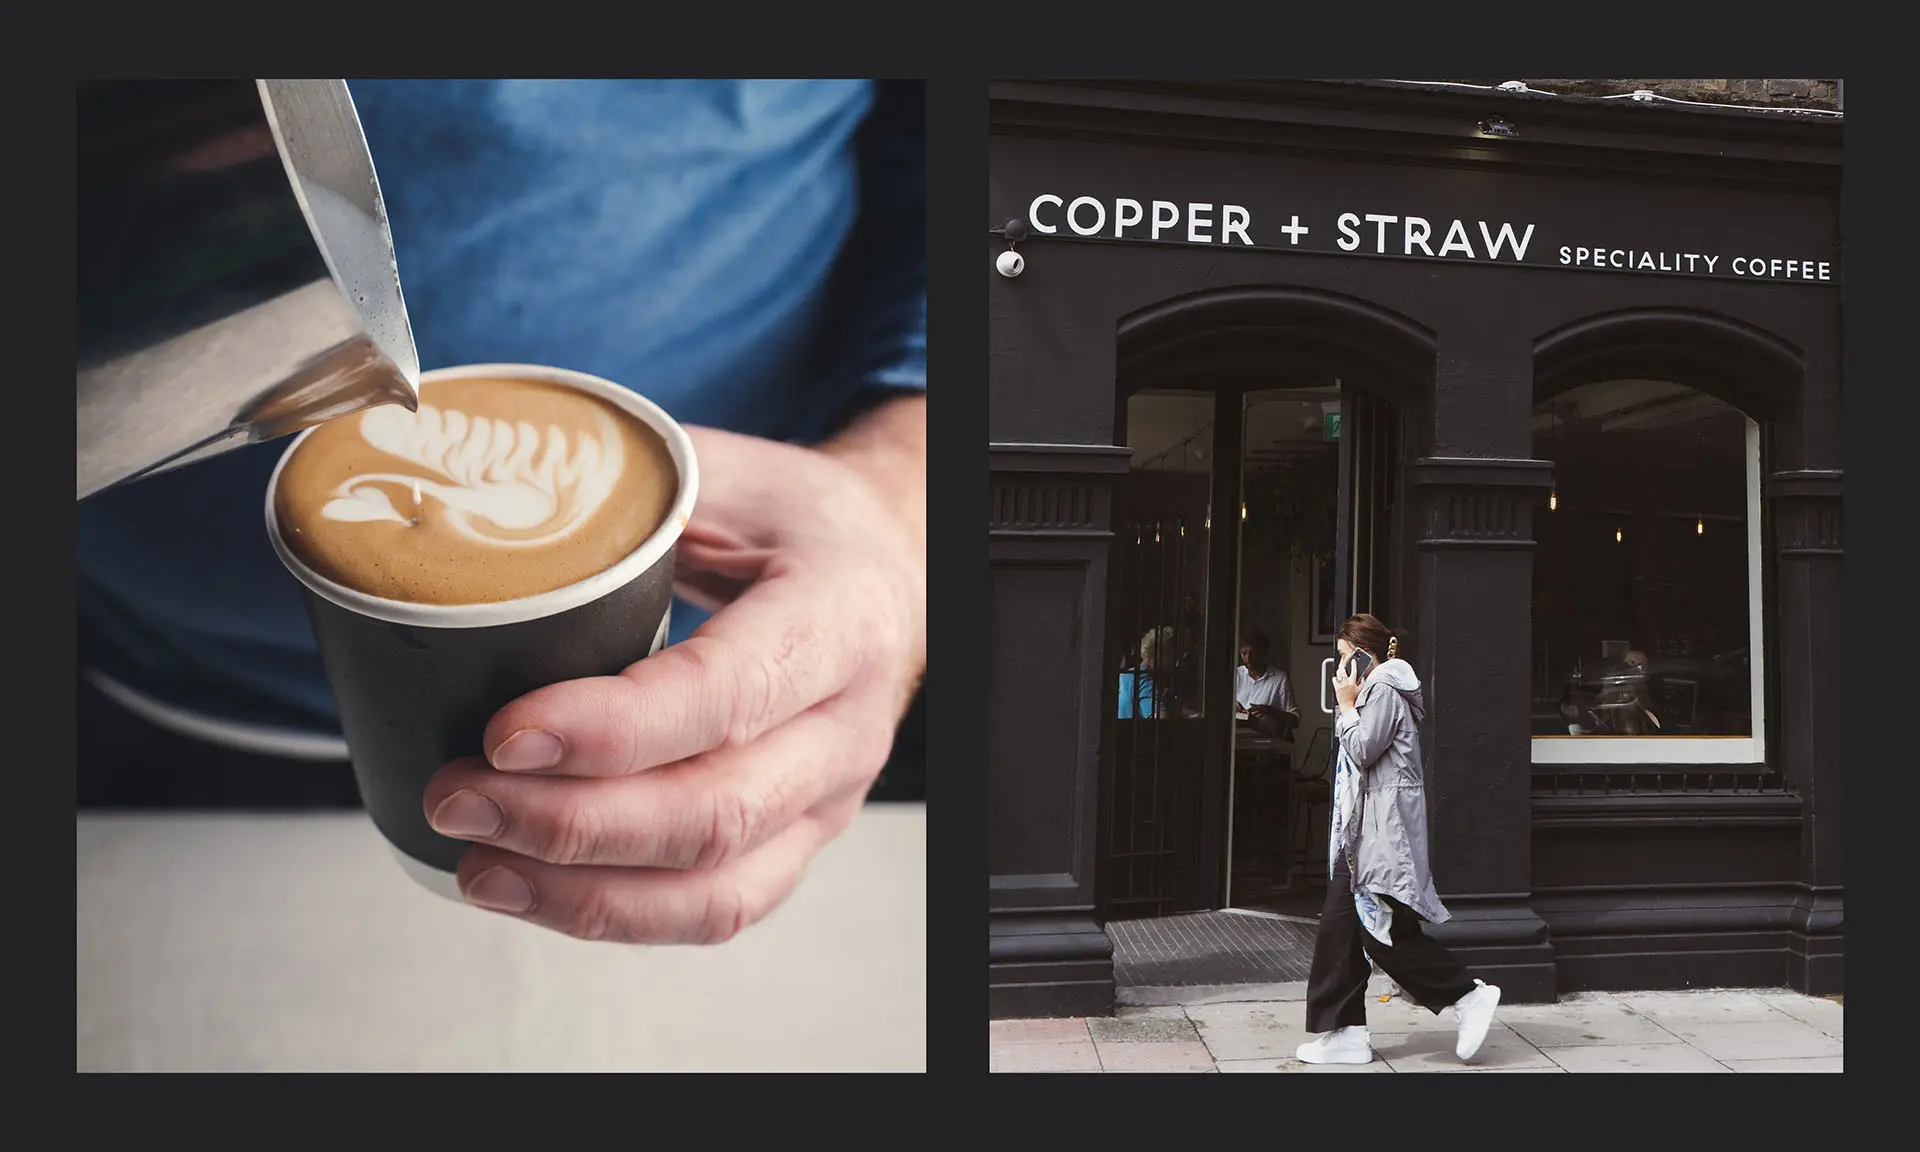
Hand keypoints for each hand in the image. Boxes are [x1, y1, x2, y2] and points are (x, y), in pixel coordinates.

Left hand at [421, 397, 925, 943]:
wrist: (883, 568)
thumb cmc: (800, 522)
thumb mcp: (728, 471)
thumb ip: (623, 487)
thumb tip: (474, 490)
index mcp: (838, 615)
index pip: (729, 693)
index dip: (614, 730)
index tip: (508, 733)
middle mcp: (847, 723)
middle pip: (717, 811)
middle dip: (571, 823)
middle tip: (460, 794)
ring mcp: (829, 794)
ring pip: (718, 884)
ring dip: (583, 890)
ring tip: (477, 859)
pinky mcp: (799, 839)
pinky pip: (719, 909)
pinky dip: (617, 915)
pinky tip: (532, 889)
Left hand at [1333, 665, 1359, 709]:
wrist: (1347, 705)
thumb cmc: (1354, 698)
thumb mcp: (1360, 690)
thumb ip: (1363, 683)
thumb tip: (1363, 677)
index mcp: (1353, 682)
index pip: (1354, 671)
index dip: (1354, 665)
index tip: (1353, 661)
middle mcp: (1346, 683)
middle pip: (1343, 671)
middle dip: (1342, 666)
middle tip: (1342, 664)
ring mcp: (1341, 685)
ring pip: (1338, 674)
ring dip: (1338, 671)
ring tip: (1340, 670)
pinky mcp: (1336, 688)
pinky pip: (1334, 680)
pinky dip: (1335, 678)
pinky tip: (1336, 677)